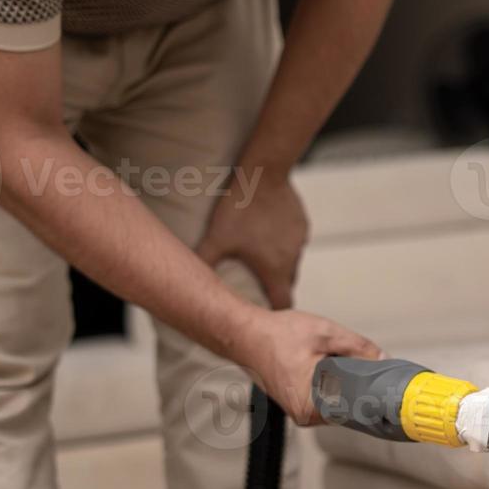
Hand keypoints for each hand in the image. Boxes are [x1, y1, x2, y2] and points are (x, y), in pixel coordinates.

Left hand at [197, 173, 307, 309]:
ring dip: (278, 261)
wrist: (264, 174)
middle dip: (273, 286)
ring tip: (259, 250)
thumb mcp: (216, 238)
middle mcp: (293, 260)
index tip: (266, 314)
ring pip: (291, 260)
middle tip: (255, 282)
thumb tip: (185, 280)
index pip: (283, 305)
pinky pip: (294, 240)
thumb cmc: (240, 208)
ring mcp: (300, 241)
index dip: (275, 313)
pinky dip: (283, 241)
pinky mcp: (302, 224)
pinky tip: (267, 227)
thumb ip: (204, 262)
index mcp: (275, 271)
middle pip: (287, 283)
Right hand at [241, 310, 382, 424]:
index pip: (356, 409)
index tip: (385, 384)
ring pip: (338, 401)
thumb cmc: (276, 335)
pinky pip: (326, 397)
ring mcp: (300, 412)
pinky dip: (332, 383)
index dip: (373, 394)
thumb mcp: (326, 333)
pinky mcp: (297, 404)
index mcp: (311, 405)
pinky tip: (329, 366)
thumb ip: (358, 347)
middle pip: (348, 406)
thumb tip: (382, 359)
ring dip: (346, 384)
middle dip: (360, 386)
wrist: (244, 334)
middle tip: (366, 364)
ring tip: (341, 361)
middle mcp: (304, 415)